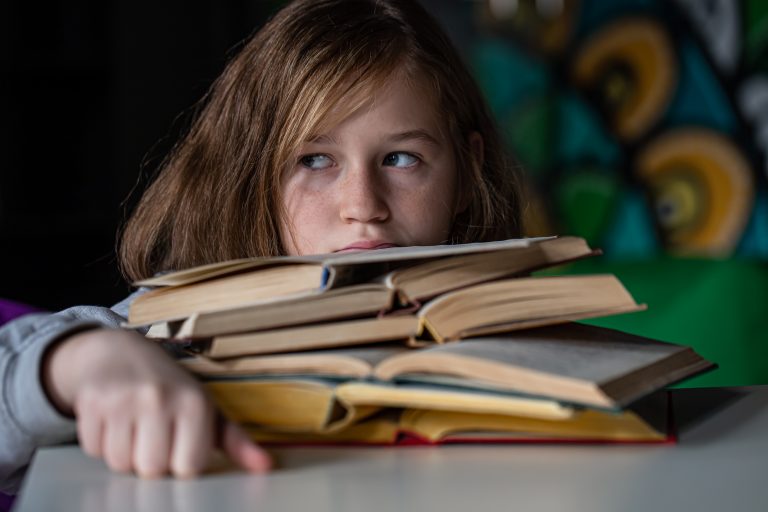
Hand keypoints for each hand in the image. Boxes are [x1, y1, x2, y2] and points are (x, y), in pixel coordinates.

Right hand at [42, 328, 270, 477]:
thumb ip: (236, 441)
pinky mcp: (90, 403)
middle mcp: (159, 399)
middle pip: (153, 470)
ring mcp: (122, 400)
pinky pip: (94, 451)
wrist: (118, 352)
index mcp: (194, 403)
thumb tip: (266, 467)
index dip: (182, 462)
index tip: (181, 443)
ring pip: (121, 465)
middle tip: (154, 435)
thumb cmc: (169, 388)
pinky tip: (113, 421)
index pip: (189, 467)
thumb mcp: (205, 409)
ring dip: (125, 454)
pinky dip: (101, 444)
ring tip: (134, 426)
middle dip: (152, 461)